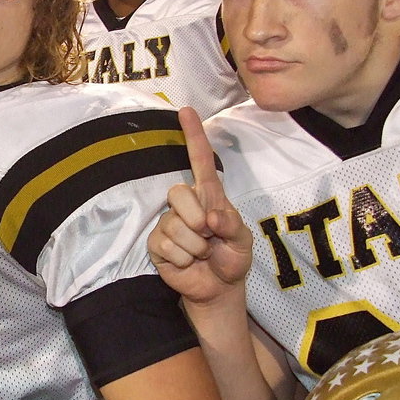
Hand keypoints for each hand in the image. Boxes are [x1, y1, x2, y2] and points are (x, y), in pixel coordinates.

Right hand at [148, 107, 251, 304]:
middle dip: (197, 220)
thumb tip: (210, 217)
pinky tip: (188, 262)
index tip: (186, 111)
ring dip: (195, 247)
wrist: (218, 288)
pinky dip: (183, 258)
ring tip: (201, 254)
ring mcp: (168, 223)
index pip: (200, 161)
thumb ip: (232, 225)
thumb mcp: (242, 241)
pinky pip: (166, 245)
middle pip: (178, 192)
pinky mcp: (156, 243)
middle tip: (209, 238)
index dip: (193, 136)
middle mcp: (185, 204)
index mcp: (208, 196)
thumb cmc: (231, 257)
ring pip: (174, 225)